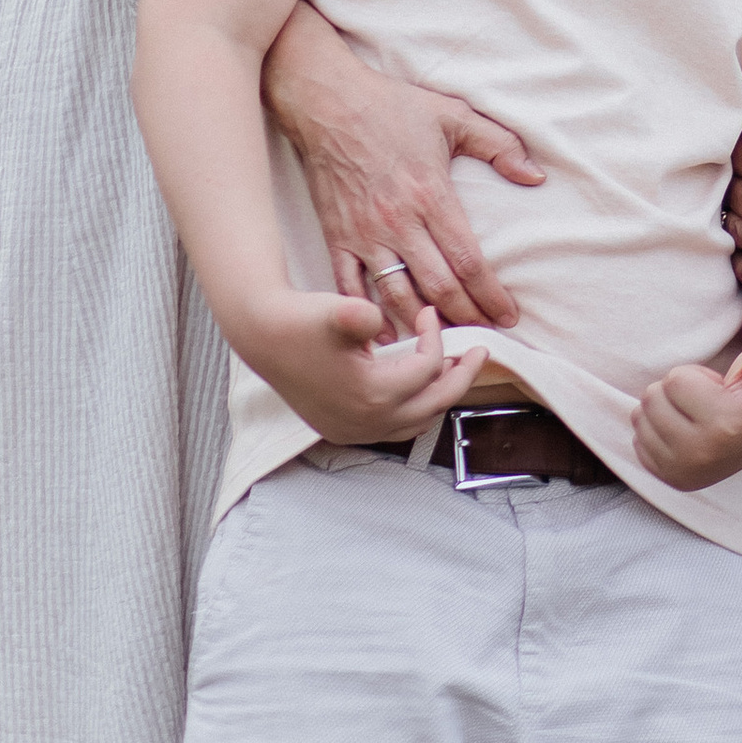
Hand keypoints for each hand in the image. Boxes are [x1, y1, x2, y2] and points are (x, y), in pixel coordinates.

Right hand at [239, 288, 485, 445]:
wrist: (262, 335)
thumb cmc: (301, 320)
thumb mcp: (336, 311)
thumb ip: (359, 314)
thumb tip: (375, 318)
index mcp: (370, 395)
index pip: (427, 371)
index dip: (436, 338)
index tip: (431, 313)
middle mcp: (365, 422)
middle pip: (433, 406)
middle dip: (460, 378)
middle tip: (479, 352)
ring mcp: (353, 431)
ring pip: (416, 422)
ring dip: (438, 395)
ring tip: (453, 367)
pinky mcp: (342, 429)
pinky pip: (394, 427)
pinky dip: (414, 406)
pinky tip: (418, 384)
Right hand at [263, 6, 545, 334]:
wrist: (328, 102)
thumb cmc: (391, 107)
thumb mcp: (453, 115)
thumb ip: (498, 144)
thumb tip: (535, 176)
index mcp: (431, 194)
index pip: (468, 259)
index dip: (491, 293)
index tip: (510, 315)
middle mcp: (399, 221)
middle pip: (439, 286)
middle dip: (467, 316)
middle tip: (487, 336)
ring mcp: (366, 234)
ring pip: (399, 295)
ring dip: (425, 323)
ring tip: (446, 344)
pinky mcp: (337, 237)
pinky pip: (352, 287)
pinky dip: (371, 315)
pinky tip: (388, 335)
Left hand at [634, 330, 741, 487]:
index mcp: (725, 425)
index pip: (674, 380)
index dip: (695, 375)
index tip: (718, 388)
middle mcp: (702, 455)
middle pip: (652, 398)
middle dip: (676, 390)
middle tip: (706, 401)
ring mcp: (684, 472)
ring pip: (641, 418)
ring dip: (665, 409)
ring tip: (697, 416)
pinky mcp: (671, 480)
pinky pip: (638, 440)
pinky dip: (656, 430)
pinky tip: (685, 432)